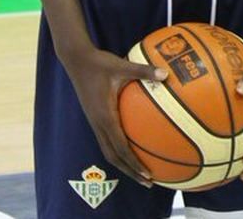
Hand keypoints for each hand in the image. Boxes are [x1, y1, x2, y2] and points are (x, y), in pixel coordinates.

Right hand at [63, 45, 166, 185]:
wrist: (76, 60)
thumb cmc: (100, 63)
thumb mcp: (123, 65)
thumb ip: (144, 71)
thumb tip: (166, 74)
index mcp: (105, 116)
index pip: (120, 147)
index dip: (133, 163)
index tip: (147, 174)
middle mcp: (98, 124)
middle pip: (113, 157)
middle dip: (130, 171)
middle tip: (148, 182)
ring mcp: (95, 122)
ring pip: (108, 151)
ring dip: (124, 164)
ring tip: (141, 172)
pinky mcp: (95, 118)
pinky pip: (107, 140)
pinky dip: (119, 150)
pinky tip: (134, 147)